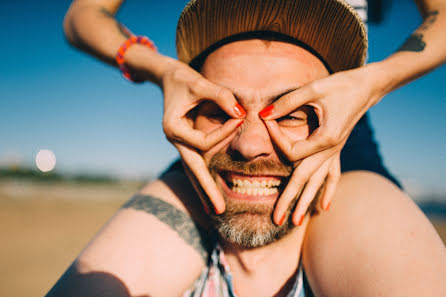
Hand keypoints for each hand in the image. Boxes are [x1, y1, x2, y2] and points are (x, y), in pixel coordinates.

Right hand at [161, 60, 244, 213]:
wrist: (167, 77)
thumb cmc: (183, 78)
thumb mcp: (200, 83)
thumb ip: (220, 96)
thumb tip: (241, 113)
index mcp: (173, 128)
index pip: (203, 142)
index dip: (223, 133)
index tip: (239, 118)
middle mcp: (174, 140)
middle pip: (192, 169)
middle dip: (206, 189)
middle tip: (219, 210)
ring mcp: (179, 144)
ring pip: (192, 171)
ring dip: (203, 190)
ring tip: (215, 210)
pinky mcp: (185, 143)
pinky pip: (194, 164)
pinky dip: (202, 178)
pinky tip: (209, 192)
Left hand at [260, 66, 383, 224]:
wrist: (368, 86)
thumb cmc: (341, 85)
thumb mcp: (313, 89)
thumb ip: (287, 103)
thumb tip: (264, 114)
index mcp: (325, 139)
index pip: (292, 152)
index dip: (276, 139)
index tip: (265, 122)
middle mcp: (330, 151)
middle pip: (305, 180)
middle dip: (290, 200)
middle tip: (276, 219)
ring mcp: (335, 153)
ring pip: (318, 182)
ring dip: (306, 202)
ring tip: (295, 222)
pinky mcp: (337, 150)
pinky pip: (332, 175)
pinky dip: (328, 191)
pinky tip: (324, 207)